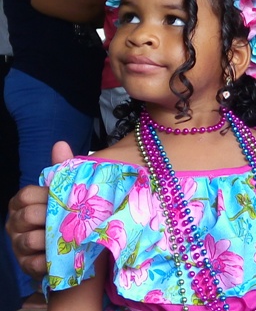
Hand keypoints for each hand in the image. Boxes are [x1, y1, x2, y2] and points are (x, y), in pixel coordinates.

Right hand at [6, 141, 72, 278]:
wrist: (83, 249)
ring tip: (69, 238)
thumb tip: (60, 144)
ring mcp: (19, 245)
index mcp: (24, 202)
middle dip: (50, 217)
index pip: (26, 194)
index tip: (66, 198)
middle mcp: (16, 223)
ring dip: (50, 239)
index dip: (46, 196)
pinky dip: (49, 261)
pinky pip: (33, 263)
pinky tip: (62, 257)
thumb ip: (64, 170)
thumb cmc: (72, 216)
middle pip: (27, 216)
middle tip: (72, 218)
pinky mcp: (28, 266)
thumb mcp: (71, 193)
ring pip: (28, 240)